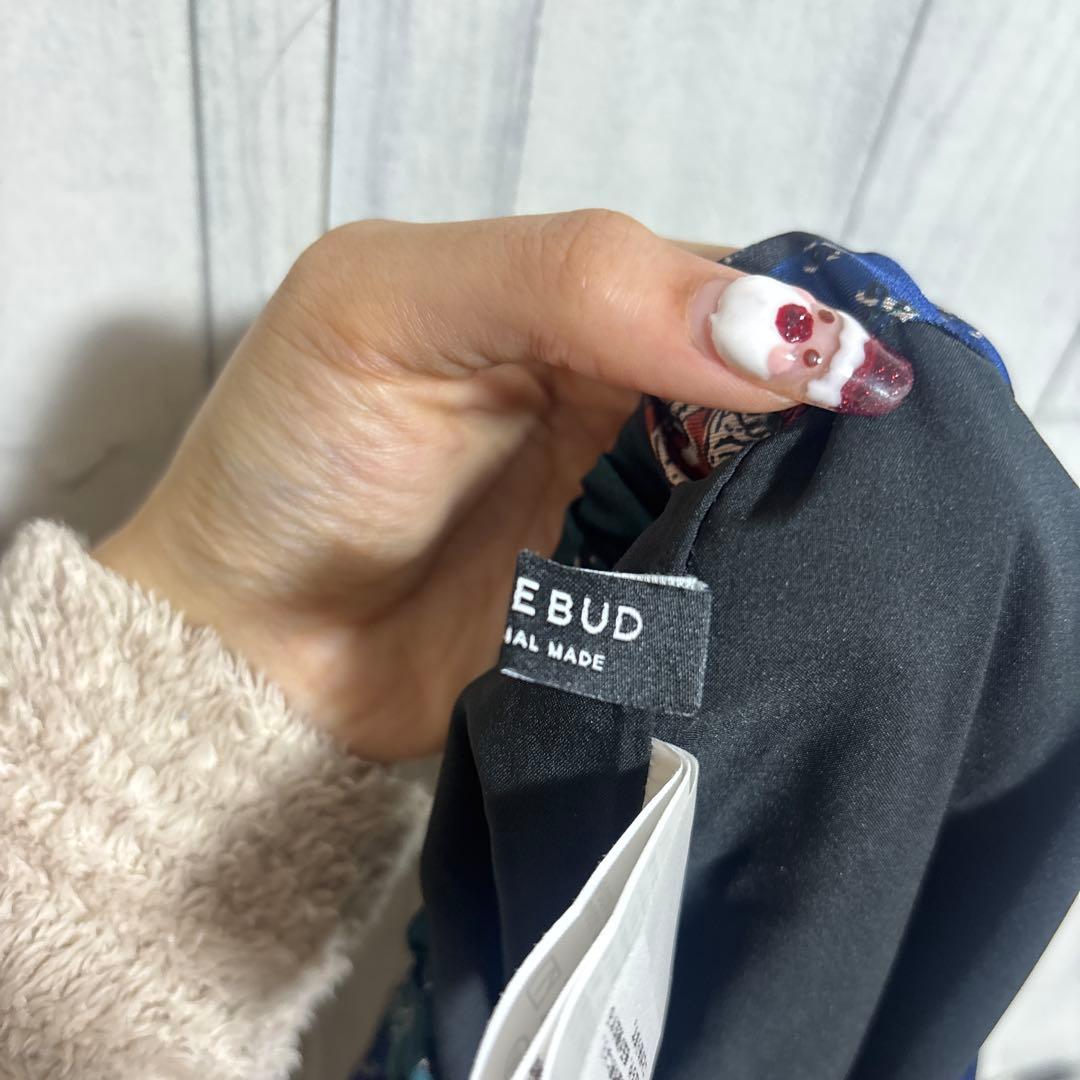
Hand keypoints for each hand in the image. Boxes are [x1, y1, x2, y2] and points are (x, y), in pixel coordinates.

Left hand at [93, 212, 810, 758]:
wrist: (249, 647)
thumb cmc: (291, 462)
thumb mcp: (390, 308)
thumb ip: (572, 282)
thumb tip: (770, 334)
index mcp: (562, 302)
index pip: (715, 282)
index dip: (786, 317)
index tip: (844, 377)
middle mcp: (609, 396)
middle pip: (757, 384)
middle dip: (812, 412)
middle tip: (866, 450)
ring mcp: (625, 504)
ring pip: (757, 485)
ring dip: (798, 500)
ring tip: (850, 520)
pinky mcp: (630, 603)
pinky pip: (722, 581)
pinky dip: (760, 580)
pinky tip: (799, 582)